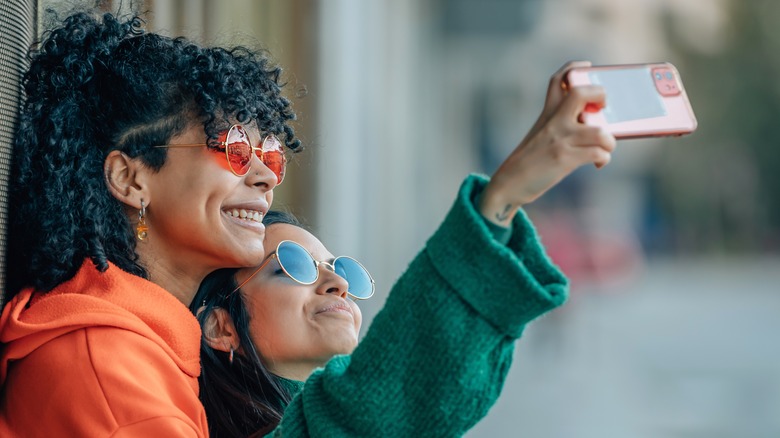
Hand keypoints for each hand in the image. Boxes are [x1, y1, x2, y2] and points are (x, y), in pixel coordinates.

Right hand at [479, 61, 615, 226]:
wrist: (509, 183)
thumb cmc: (530, 161)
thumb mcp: (540, 135)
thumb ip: (561, 125)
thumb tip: (596, 126)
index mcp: (546, 113)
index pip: (557, 80)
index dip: (573, 67)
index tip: (586, 66)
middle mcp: (553, 122)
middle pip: (580, 93)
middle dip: (600, 95)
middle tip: (604, 108)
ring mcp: (560, 139)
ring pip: (600, 131)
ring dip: (610, 141)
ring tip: (606, 147)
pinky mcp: (565, 158)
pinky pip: (598, 153)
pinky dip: (604, 159)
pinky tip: (598, 163)